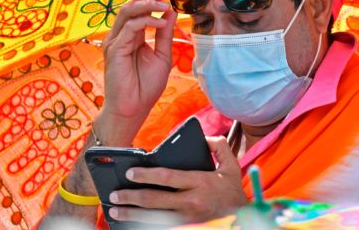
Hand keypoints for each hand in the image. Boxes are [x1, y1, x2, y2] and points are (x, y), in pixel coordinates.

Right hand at [98, 0, 176, 145]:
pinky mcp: (113, 49)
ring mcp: (115, 42)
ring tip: (165, 3)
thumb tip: (170, 11)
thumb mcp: (162, 56)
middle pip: (132, 6)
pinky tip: (161, 22)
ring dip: (147, 4)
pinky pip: (130, 28)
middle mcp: (121, 36)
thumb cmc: (146, 86)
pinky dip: (146, 22)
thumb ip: (164, 34)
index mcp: (132, 36)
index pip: (140, 10)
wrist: (134, 108)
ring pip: (127, 12)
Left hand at [108, 137, 247, 224]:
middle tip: (114, 194)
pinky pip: (162, 227)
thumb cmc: (233, 192)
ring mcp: (188, 219)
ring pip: (154, 218)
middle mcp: (192, 202)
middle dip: (131, 197)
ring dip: (132, 214)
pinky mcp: (187, 228)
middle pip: (155, 200)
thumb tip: (204, 137)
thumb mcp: (232, 166)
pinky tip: (132, 223)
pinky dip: (144, 225)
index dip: (146, 175)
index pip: (168, 177)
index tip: (130, 172)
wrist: (243, 220)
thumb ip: (219, 147)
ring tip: (115, 210)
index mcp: (200, 183)